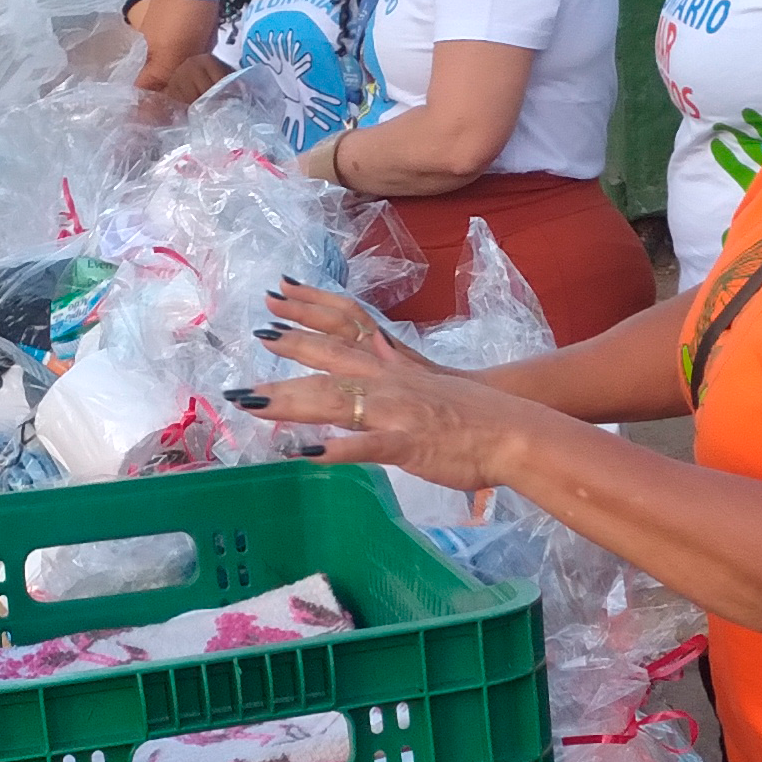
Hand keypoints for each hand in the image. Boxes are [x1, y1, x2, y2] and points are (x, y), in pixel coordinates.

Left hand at [233, 281, 531, 501]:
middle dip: (285, 352)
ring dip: (289, 402)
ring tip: (250, 403)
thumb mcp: (428, 388)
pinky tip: (305, 453)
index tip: (270, 308)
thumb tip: (375, 355)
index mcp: (392, 369)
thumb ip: (396, 373)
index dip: (304, 321)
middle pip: (327, 361)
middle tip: (246, 343)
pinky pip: (366, 446)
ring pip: (333, 401)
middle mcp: (387, 383)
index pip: (341, 336)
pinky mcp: (407, 443)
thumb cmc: (475, 418)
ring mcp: (395, 411)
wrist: (515, 432)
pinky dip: (336, 449)